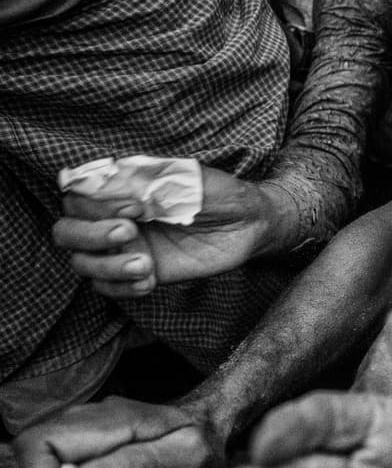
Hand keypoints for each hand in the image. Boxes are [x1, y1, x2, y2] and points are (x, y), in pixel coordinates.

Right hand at [52, 164, 276, 295]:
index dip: (95, 204)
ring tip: (144, 264)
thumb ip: (147, 180)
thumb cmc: (218, 193)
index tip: (136, 205)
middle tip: (128, 232)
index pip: (75, 196)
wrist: (249, 224)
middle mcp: (112, 217)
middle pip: (66, 232)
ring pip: (82, 264)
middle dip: (90, 235)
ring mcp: (123, 248)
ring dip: (106, 266)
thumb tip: (107, 180)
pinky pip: (108, 289)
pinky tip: (149, 280)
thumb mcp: (187, 178)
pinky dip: (122, 288)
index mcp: (119, 189)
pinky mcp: (139, 272)